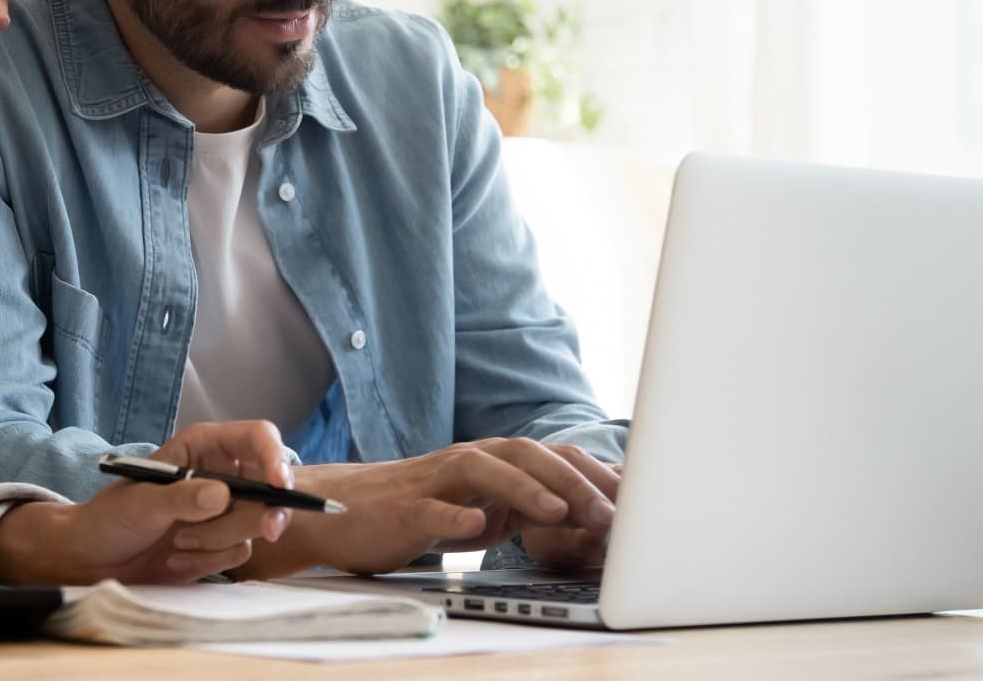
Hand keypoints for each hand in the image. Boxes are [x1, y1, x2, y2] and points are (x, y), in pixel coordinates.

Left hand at [0, 421, 295, 585]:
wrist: (93, 559)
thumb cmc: (109, 519)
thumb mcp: (141, 504)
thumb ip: (181, 498)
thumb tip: (222, 496)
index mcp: (203, 448)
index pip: (256, 438)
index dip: (275, 457)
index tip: (280, 486)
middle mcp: (219, 474)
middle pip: (270, 485)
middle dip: (262, 512)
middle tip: (267, 530)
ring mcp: (223, 510)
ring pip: (255, 524)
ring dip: (219, 541)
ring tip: (178, 544)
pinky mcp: (221, 542)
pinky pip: (240, 551)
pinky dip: (211, 560)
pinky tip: (178, 558)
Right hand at [237, 439, 618, 578]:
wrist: (343, 512)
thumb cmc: (419, 512)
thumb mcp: (485, 511)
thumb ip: (529, 509)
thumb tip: (593, 519)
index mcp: (493, 462)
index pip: (553, 458)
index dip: (596, 476)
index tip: (639, 504)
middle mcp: (468, 462)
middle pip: (526, 455)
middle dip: (573, 482)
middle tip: (611, 514)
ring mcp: (434, 483)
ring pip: (483, 471)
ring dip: (525, 489)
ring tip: (559, 512)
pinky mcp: (403, 509)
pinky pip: (430, 509)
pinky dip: (454, 516)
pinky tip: (476, 528)